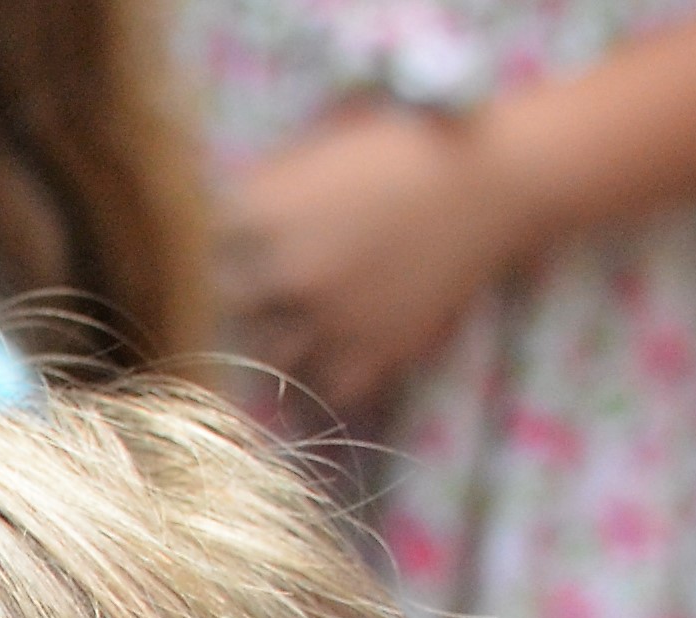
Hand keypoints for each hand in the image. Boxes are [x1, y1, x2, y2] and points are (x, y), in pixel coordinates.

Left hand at [221, 100, 539, 414]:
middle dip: (237, 305)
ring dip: (277, 346)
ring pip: (266, 357)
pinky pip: (324, 391)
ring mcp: (323, 318)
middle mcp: (281, 272)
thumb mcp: (319, 149)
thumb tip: (213, 217)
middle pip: (221, 311)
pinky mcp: (370, 353)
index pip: (195, 256)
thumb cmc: (409, 148)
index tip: (220, 264)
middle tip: (252, 305)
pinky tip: (332, 362)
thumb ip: (263, 188)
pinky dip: (325, 382)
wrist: (500, 179)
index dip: (208, 261)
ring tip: (297, 333)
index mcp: (258, 213)